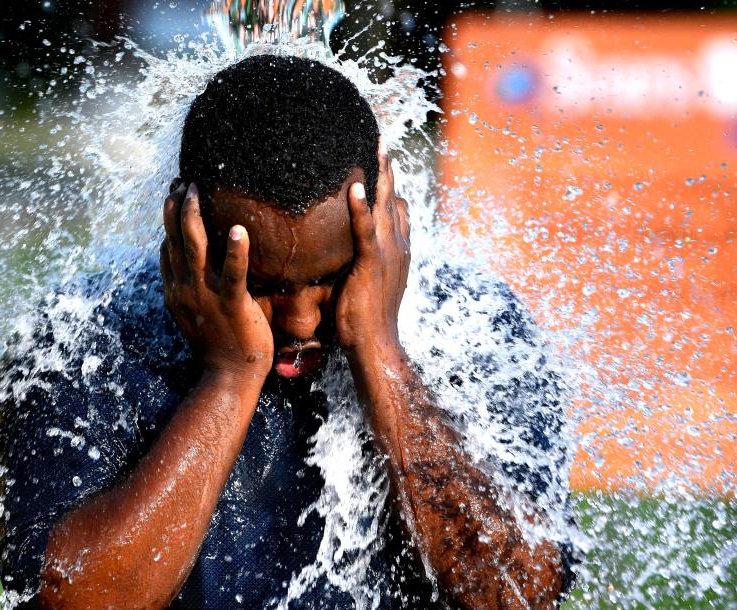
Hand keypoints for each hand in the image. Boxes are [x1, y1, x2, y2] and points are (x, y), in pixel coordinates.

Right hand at [160, 183, 273, 379]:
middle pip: (175, 240)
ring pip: (194, 249)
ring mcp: (205, 297)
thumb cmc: (220, 346)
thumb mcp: (198, 314)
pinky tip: (238, 230)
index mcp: (177, 291)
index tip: (176, 194)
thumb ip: (194, 289)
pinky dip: (234, 251)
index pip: (168, 248)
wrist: (229, 378)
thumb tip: (197, 268)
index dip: (170, 219)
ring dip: (194, 217)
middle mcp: (185, 290)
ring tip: (197, 190)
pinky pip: (232, 274)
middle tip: (183, 182)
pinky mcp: (231, 305)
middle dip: (177, 208)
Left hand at [336, 146, 410, 358]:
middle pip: (392, 197)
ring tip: (375, 146)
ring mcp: (386, 254)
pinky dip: (361, 208)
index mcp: (395, 250)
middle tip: (380, 138)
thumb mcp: (364, 284)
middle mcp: (396, 246)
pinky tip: (355, 187)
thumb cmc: (364, 320)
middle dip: (387, 168)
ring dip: (380, 175)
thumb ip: (358, 262)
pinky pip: (366, 231)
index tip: (382, 158)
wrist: (374, 344)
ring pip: (384, 206)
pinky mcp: (371, 264)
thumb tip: (340, 251)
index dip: (389, 183)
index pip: (395, 208)